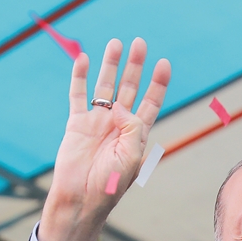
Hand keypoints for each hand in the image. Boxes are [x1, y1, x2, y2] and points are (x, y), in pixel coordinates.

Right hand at [39, 38, 170, 240]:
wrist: (82, 198)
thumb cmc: (110, 184)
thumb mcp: (130, 157)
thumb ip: (131, 129)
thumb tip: (120, 107)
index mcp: (136, 134)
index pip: (150, 103)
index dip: (158, 84)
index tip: (164, 63)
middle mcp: (118, 124)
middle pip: (129, 88)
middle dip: (135, 66)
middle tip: (140, 43)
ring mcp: (97, 122)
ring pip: (105, 86)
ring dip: (110, 65)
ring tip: (116, 43)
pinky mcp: (77, 124)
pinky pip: (78, 95)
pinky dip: (79, 77)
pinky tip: (83, 59)